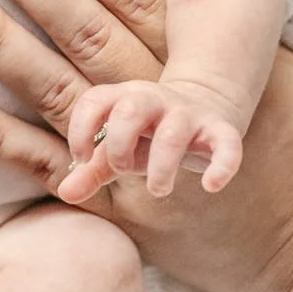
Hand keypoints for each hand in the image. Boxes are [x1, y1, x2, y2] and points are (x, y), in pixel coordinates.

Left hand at [64, 78, 244, 201]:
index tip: (81, 158)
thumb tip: (65, 193)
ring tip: (158, 188)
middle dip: (120, 146)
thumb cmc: (149, 135)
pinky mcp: (220, 129)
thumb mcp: (118, 148)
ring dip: (161, 167)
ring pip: (174, 132)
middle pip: (131, 110)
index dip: (81, 130)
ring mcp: (189, 113)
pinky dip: (222, 166)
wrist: (204, 106)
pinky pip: (227, 144)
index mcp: (124, 98)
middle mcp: (155, 100)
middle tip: (124, 170)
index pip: (94, 101)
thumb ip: (91, 170)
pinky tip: (211, 186)